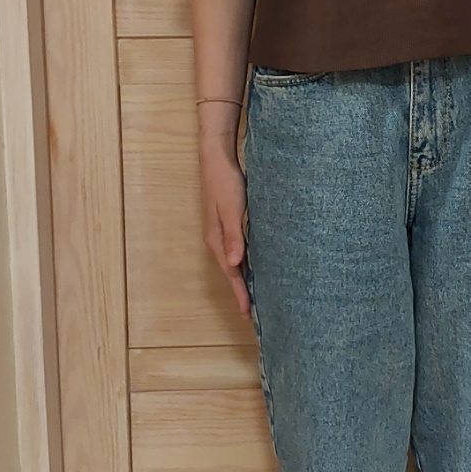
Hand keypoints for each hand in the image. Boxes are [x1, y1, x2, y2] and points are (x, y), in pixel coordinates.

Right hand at [200, 140, 251, 316]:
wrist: (217, 158)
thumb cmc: (225, 183)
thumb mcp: (231, 210)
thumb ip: (234, 237)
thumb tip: (234, 264)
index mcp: (217, 240)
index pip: (231, 273)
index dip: (240, 293)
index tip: (248, 313)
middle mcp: (217, 239)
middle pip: (231, 271)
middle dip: (241, 291)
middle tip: (252, 312)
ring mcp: (222, 231)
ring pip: (234, 261)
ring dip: (243, 278)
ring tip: (253, 294)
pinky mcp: (229, 222)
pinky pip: (238, 248)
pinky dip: (245, 261)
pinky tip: (253, 264)